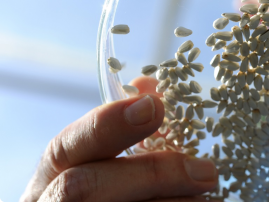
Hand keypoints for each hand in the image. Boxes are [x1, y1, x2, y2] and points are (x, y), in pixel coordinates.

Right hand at [20, 76, 217, 201]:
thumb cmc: (101, 196)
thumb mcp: (100, 165)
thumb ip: (121, 132)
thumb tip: (153, 89)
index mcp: (50, 178)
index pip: (65, 147)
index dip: (107, 126)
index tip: (153, 107)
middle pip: (87, 186)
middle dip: (152, 174)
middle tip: (206, 172)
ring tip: (208, 198)